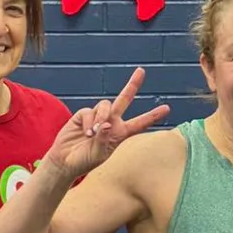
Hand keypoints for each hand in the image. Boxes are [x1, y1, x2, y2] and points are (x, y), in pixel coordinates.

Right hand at [44, 67, 169, 178]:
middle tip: (141, 71)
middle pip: (124, 100)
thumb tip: (106, 124)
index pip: (139, 123)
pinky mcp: (83, 115)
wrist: (65, 161)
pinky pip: (89, 112)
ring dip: (101, 117)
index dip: (152, 116)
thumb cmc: (84, 161)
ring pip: (105, 106)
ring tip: (92, 134)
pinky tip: (85, 133)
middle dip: (132, 85)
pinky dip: (88, 122)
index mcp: (119, 134)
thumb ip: (104, 140)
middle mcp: (111, 122)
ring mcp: (97, 117)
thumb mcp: (99, 155)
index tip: (167, 108)